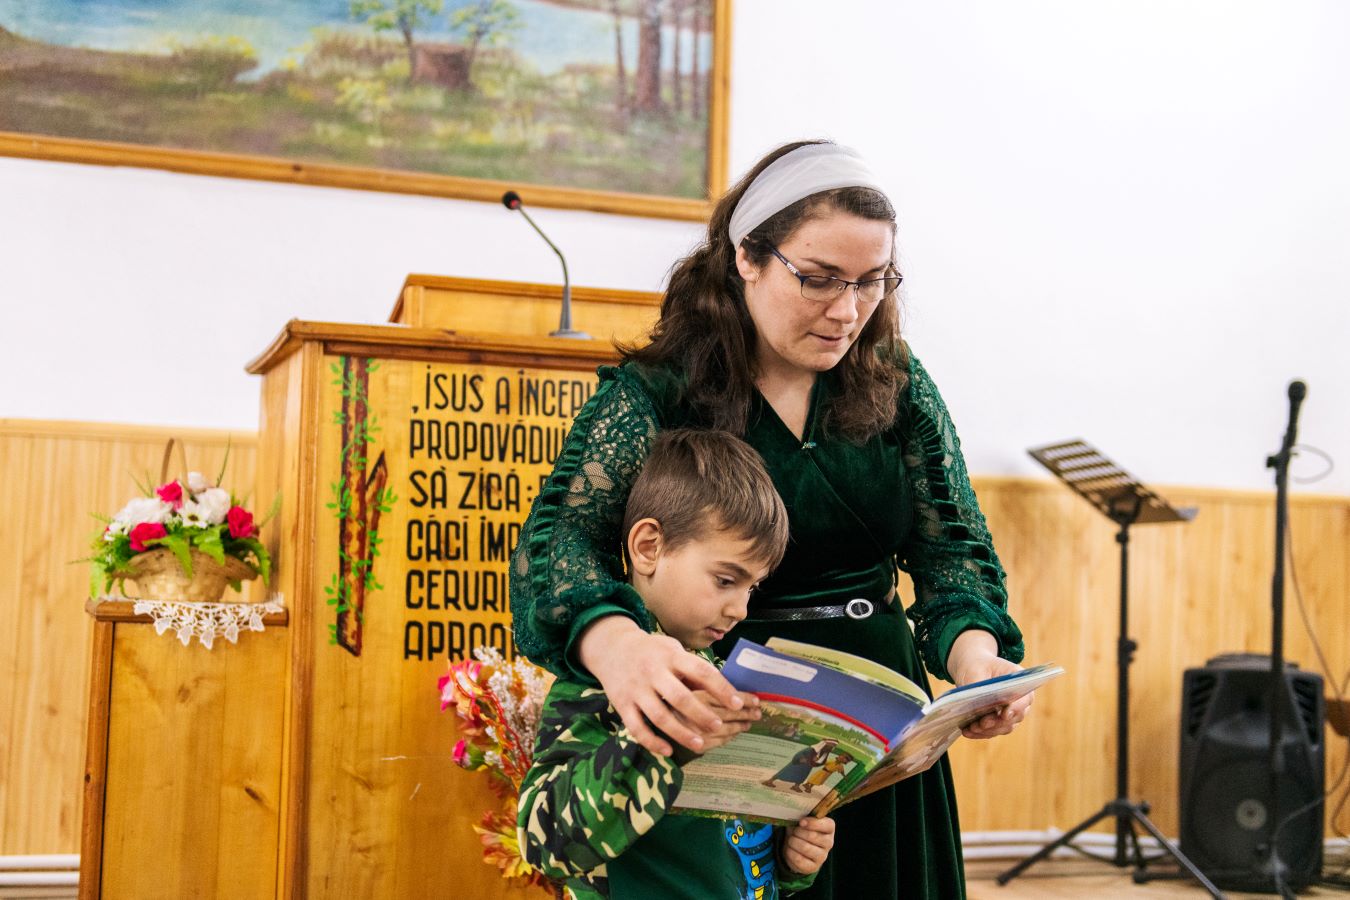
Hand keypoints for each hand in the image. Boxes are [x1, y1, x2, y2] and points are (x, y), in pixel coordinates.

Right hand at [577, 615, 757, 755]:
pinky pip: (637, 728)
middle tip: (719, 726)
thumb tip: (719, 689)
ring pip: (660, 717)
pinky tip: (668, 751)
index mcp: (671, 657)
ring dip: (681, 733)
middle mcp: (653, 673)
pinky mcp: (622, 704)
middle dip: (702, 714)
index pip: (701, 671)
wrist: (612, 647)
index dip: (721, 688)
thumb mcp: (672, 650)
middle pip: (680, 697)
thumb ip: (691, 669)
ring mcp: (636, 690)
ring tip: (700, 744)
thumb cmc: (652, 651)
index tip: (737, 703)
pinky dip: (653, 742)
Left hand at [782, 816, 834, 875]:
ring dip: (793, 842)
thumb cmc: (801, 830)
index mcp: (829, 828)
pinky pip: (798, 859)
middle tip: (793, 831)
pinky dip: (790, 853)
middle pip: (813, 836)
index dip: (813, 823)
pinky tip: (790, 849)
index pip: (827, 825)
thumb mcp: (802, 821)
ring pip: (805, 848)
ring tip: (790, 840)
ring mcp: (822, 856)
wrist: (797, 849)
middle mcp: (828, 843)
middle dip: (798, 832)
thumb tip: (796, 819)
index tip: (801, 822)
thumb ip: (802, 817)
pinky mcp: (813, 867)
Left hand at [946, 629, 1030, 739]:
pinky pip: (992, 731)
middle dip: (997, 722)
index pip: (1025, 698)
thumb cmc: (977, 665)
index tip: (1004, 714)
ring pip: (1004, 727)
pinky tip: (967, 731)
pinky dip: (980, 733)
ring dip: (988, 730)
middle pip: (1014, 717)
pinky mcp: (998, 722)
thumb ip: (979, 686)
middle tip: (982, 723)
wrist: (973, 669)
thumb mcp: (976, 669)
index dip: (1016, 707)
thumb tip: (977, 705)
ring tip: (971, 728)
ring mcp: (1010, 713)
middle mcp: (1019, 700)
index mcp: (1020, 682)